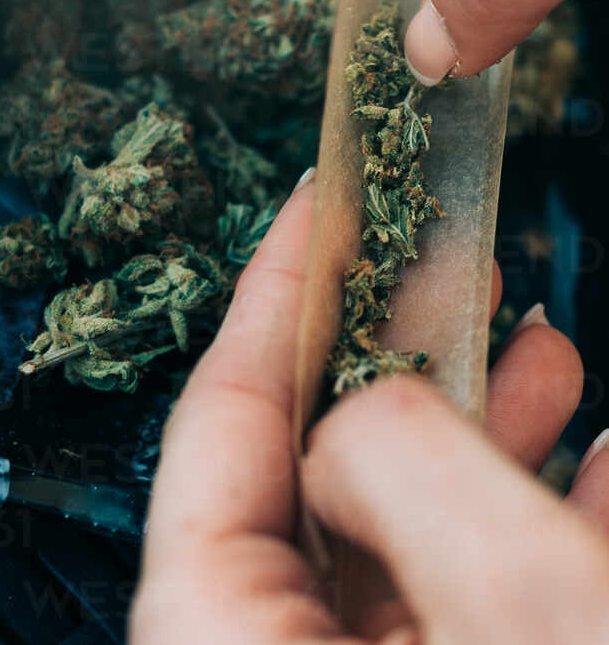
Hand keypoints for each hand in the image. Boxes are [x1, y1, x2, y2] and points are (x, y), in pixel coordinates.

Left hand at [129, 178, 608, 642]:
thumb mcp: (512, 602)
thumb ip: (402, 466)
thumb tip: (376, 400)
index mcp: (224, 636)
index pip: (223, 414)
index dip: (281, 284)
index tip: (326, 193)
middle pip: (317, 455)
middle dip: (401, 345)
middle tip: (457, 265)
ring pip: (400, 519)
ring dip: (483, 426)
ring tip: (543, 352)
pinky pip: (466, 587)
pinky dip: (530, 516)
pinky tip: (596, 462)